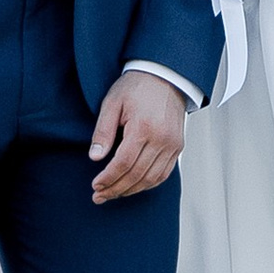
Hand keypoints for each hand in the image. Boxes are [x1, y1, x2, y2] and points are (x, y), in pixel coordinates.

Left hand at [88, 66, 184, 203]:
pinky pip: (164, 173)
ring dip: (131, 190)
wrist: (165, 76)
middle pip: (137, 174)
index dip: (108, 178)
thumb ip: (103, 131)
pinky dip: (148, 184)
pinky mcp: (178, 146)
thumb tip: (95, 157)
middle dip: (116, 189)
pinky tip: (133, 186)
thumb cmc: (137, 86)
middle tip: (99, 196)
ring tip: (113, 194)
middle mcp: (162, 138)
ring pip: (151, 178)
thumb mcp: (112, 102)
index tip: (95, 185)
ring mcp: (173, 144)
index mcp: (144, 127)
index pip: (123, 163)